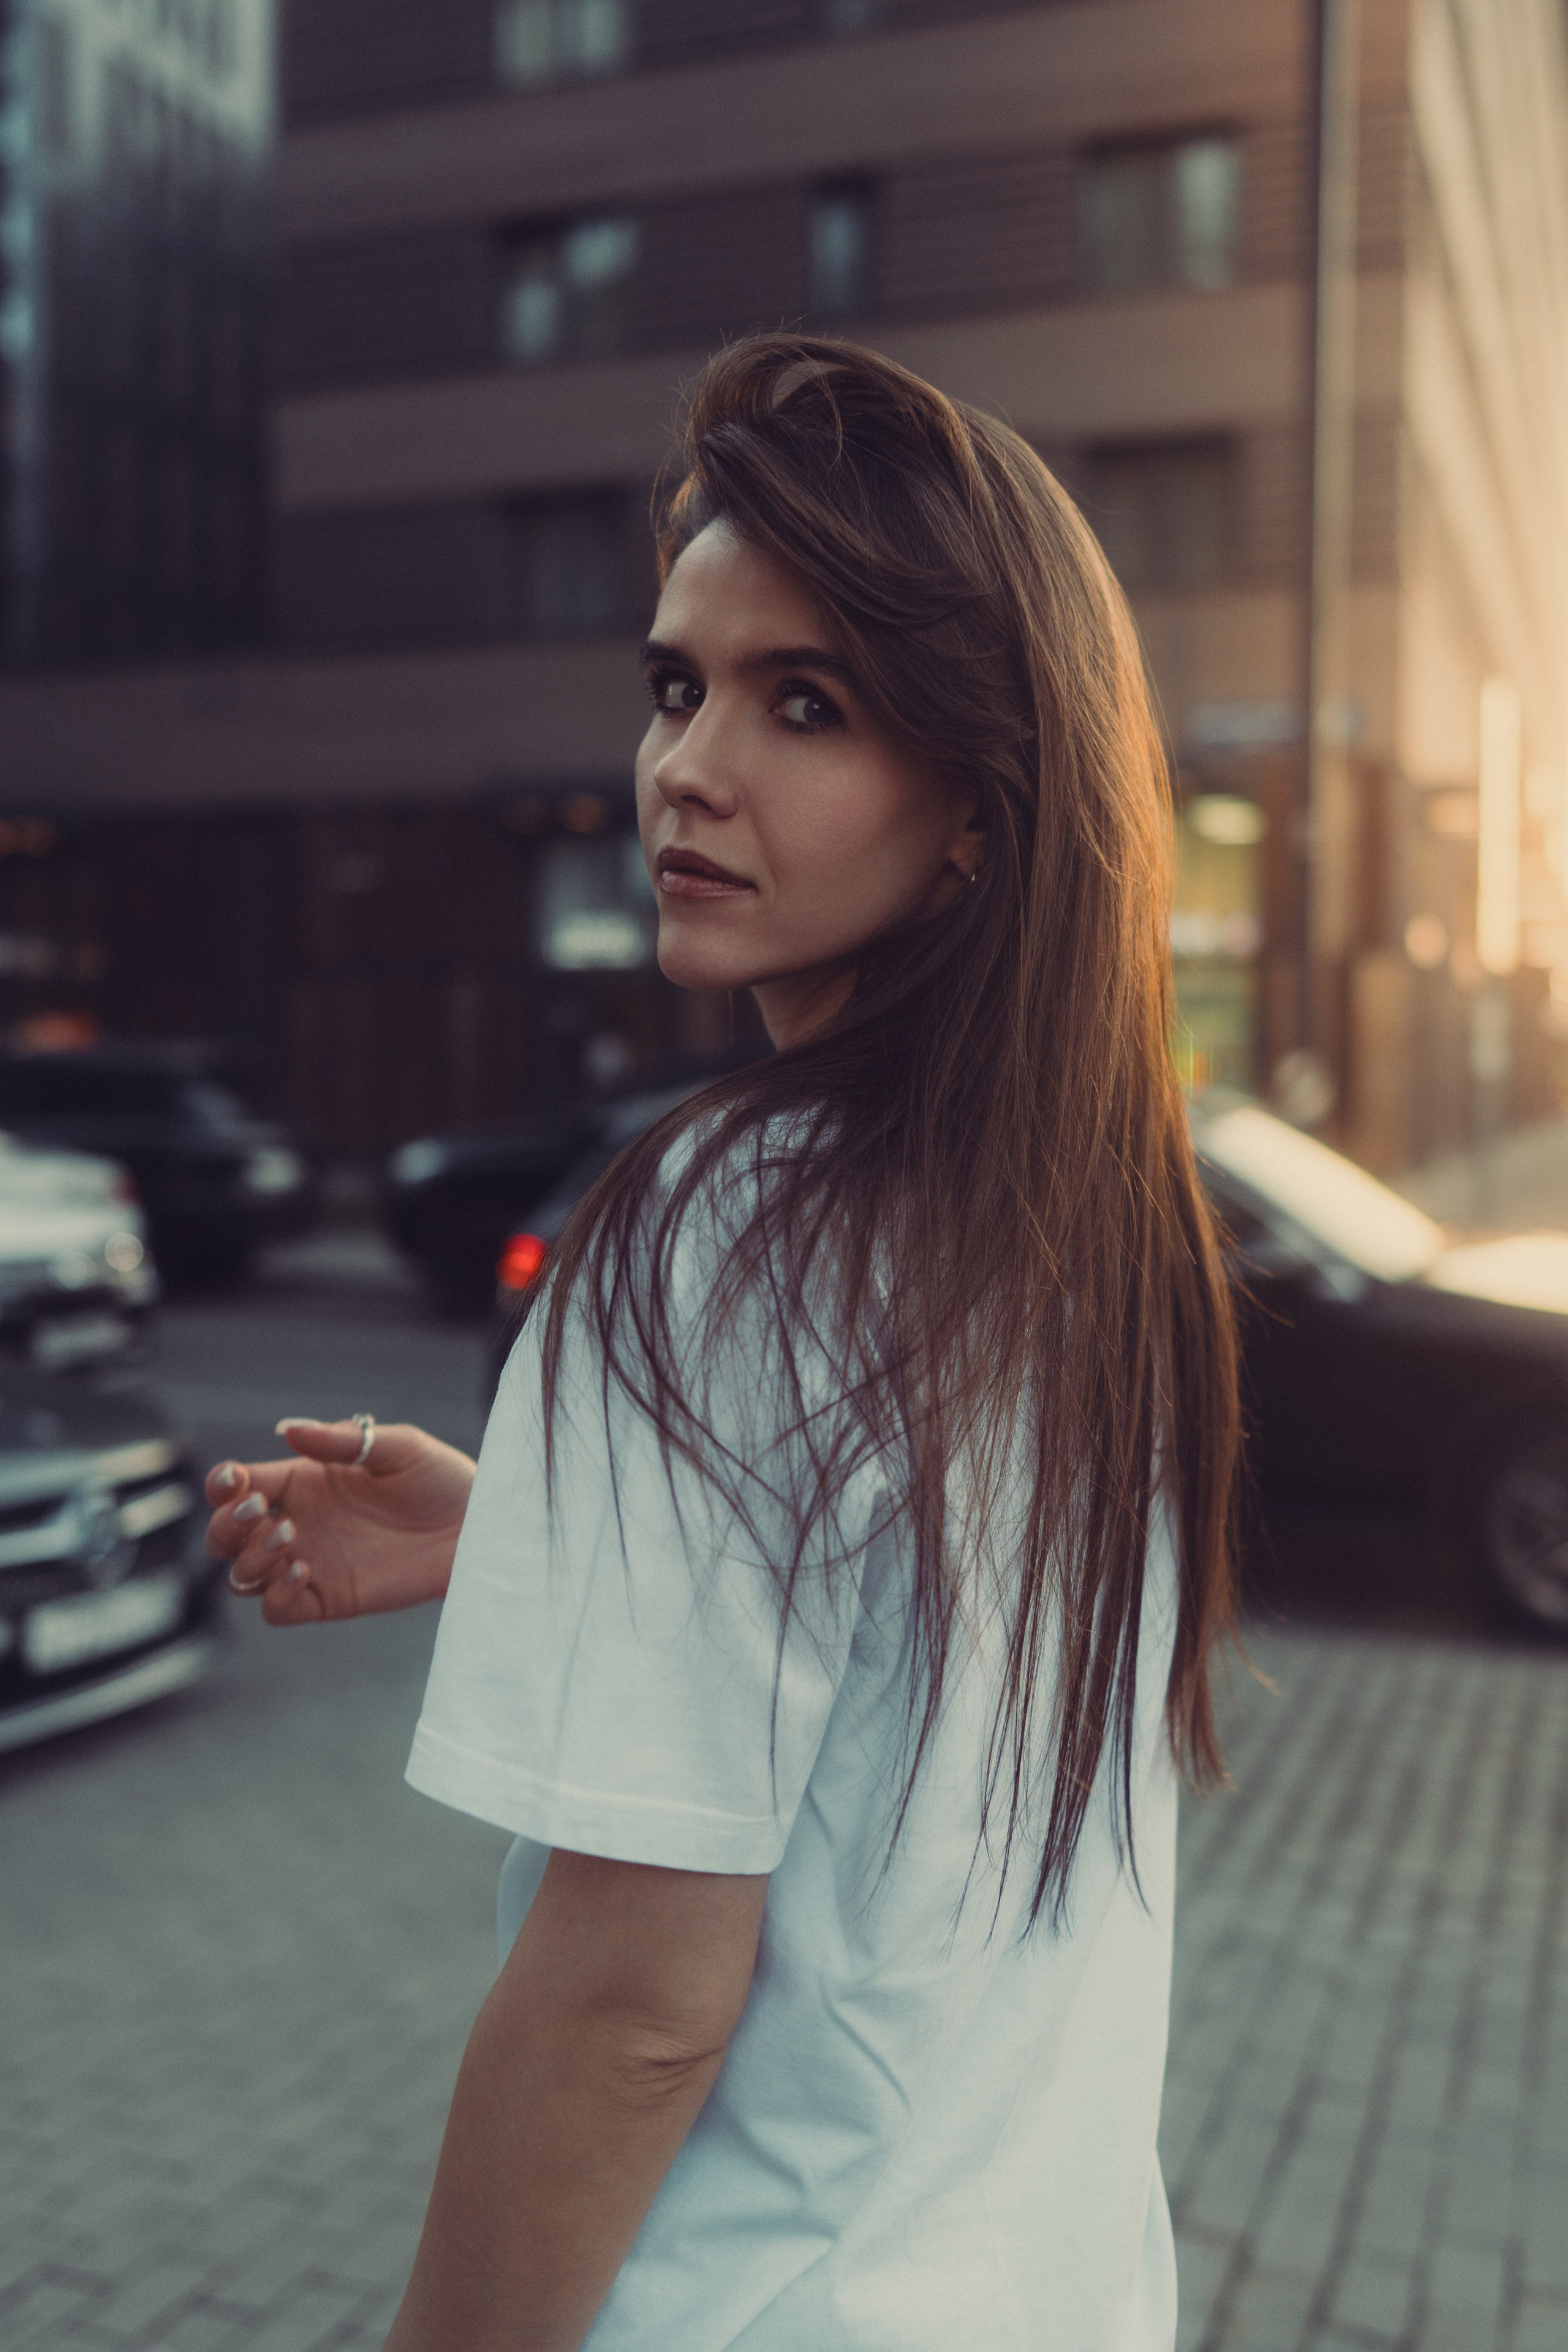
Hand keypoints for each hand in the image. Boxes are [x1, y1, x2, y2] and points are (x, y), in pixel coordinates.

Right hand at [204, 1417, 475, 1625]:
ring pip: (242, 1576)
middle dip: (226, 1526)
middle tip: (263, 1513)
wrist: (478, 1529)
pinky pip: (276, 1610)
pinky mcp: (328, 1599)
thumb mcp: (397, 1447)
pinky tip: (304, 1570)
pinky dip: (275, 1595)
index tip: (237, 1481)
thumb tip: (287, 1429)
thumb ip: (342, 1440)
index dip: (222, 1484)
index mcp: (303, 1481)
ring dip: (249, 1559)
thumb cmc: (441, 1479)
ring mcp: (309, 1563)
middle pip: (224, 1536)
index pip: (237, 1485)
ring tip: (290, 1537)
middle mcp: (297, 1523)